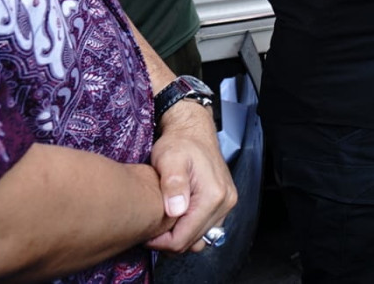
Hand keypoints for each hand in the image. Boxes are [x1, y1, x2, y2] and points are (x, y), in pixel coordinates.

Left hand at [145, 102, 237, 252]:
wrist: (194, 130)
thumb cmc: (180, 143)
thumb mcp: (170, 159)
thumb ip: (173, 184)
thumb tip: (176, 210)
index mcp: (214, 195)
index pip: (185, 238)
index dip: (162, 242)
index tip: (146, 234)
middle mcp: (225, 202)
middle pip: (194, 241)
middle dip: (170, 240)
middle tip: (151, 228)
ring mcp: (227, 203)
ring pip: (201, 237)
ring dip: (181, 235)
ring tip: (163, 222)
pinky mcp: (224, 202)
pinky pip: (206, 227)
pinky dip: (190, 228)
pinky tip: (176, 217)